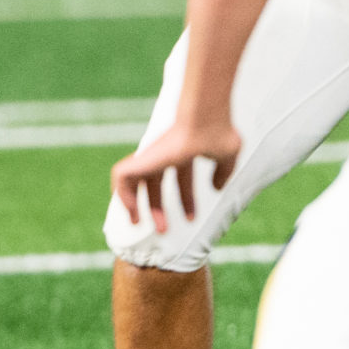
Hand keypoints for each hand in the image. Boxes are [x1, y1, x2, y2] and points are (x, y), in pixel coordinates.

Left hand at [111, 119, 241, 233]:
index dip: (186, 200)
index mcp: (184, 152)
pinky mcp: (141, 158)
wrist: (203, 118)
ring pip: (134, 180)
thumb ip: (223, 170)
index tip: (191, 219)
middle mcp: (165, 154)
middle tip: (162, 229)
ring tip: (137, 223)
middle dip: (158, 208)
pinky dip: (123, 193)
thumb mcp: (227, 155)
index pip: (181, 178)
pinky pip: (121, 177)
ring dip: (135, 203)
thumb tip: (217, 186)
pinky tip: (131, 209)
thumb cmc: (217, 131)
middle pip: (156, 184)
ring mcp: (152, 155)